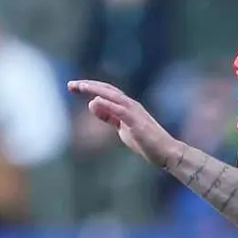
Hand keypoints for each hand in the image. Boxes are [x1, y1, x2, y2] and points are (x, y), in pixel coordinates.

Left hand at [68, 80, 183, 167]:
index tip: (73, 88)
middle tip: (70, 85)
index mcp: (127, 107)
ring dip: (96, 90)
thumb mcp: (122, 128)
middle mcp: (131, 105)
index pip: (106, 92)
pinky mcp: (137, 121)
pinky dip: (108, 104)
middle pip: (107, 90)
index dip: (90, 88)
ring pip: (113, 96)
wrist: (167, 152)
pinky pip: (120, 110)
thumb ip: (108, 117)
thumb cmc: (146, 142)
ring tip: (80, 86)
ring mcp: (135, 112)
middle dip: (88, 86)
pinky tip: (95, 101)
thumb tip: (92, 104)